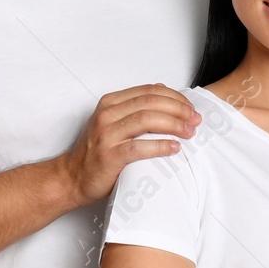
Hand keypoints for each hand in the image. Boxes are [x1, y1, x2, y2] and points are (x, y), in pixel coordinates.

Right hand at [58, 83, 201, 207]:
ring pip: (147, 120)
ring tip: (190, 132)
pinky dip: (161, 146)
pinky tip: (175, 148)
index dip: (174, 96)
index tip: (190, 107)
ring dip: (174, 124)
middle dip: (179, 109)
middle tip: (196, 120)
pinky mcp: (109, 156)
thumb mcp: (114, 122)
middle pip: (151, 102)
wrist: (72, 177)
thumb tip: (164, 90)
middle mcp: (107, 114)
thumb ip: (135, 107)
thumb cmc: (97, 152)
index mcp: (111, 103)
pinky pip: (140, 147)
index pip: (149, 91)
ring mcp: (107, 135)